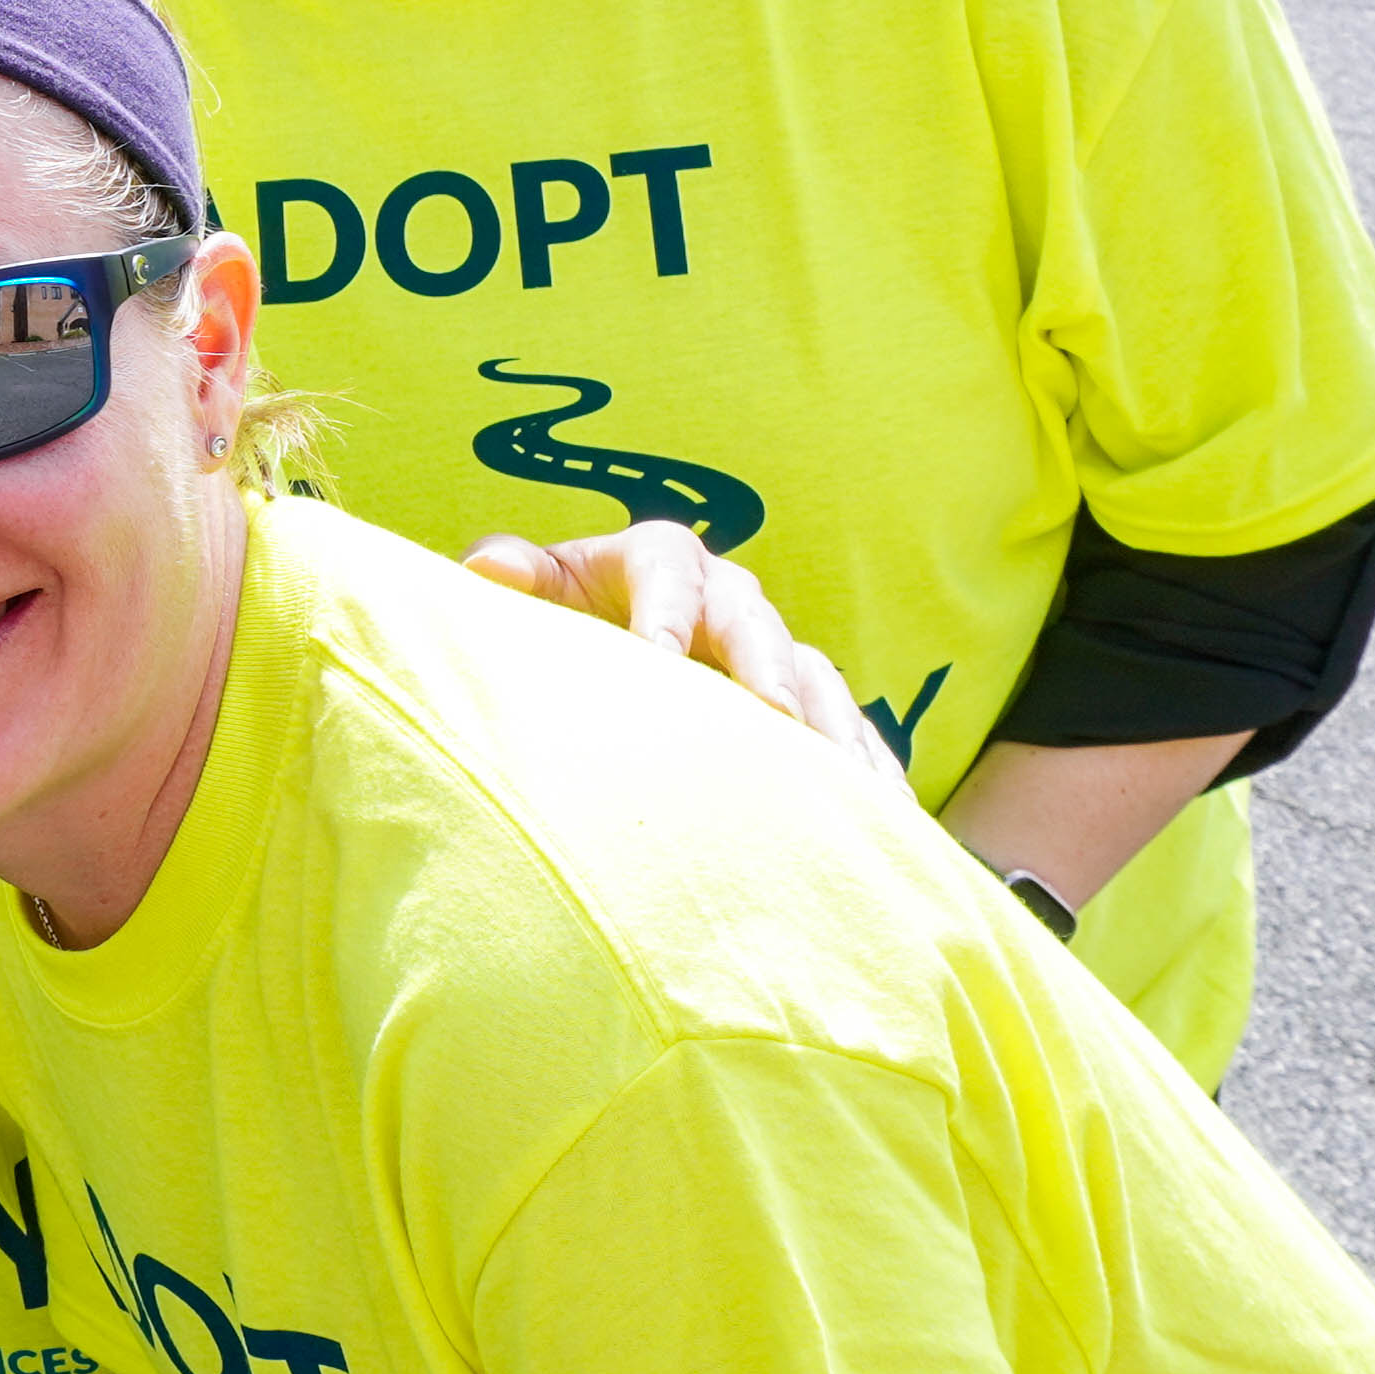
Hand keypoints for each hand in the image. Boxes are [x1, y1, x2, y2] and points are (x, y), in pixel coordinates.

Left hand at [460, 524, 885, 767]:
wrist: (604, 645)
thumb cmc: (560, 618)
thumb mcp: (536, 593)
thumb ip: (515, 578)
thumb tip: (489, 564)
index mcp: (659, 559)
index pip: (666, 566)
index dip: (662, 606)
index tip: (655, 655)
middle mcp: (727, 595)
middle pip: (755, 619)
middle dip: (765, 664)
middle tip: (773, 713)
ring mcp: (774, 649)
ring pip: (815, 676)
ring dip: (828, 722)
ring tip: (843, 775)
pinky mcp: (805, 703)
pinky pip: (848, 730)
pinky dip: (866, 767)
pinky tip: (885, 814)